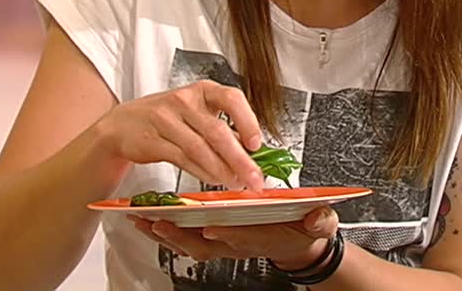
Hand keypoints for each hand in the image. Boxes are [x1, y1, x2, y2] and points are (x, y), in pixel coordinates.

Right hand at [94, 80, 265, 190]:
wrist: (123, 123)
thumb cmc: (167, 117)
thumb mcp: (196, 113)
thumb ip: (222, 128)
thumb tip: (251, 152)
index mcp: (202, 90)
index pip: (231, 99)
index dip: (248, 121)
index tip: (256, 144)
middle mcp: (185, 100)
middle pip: (217, 131)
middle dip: (240, 159)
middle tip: (254, 178)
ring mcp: (166, 118)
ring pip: (200, 148)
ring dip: (221, 170)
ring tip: (235, 183)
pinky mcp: (152, 139)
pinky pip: (182, 159)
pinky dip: (201, 172)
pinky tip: (213, 180)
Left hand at [128, 206, 339, 266]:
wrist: (299, 243)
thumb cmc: (303, 228)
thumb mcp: (320, 223)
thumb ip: (319, 221)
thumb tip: (319, 218)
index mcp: (261, 236)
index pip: (241, 237)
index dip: (227, 234)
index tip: (212, 226)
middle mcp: (237, 243)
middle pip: (204, 244)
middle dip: (180, 235)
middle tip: (158, 222)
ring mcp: (223, 244)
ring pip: (189, 244)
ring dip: (165, 234)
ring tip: (141, 219)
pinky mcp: (214, 240)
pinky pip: (185, 239)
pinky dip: (165, 232)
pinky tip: (147, 221)